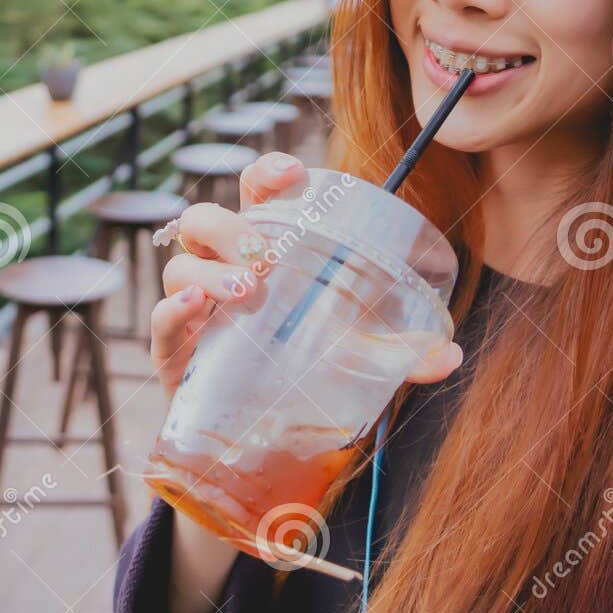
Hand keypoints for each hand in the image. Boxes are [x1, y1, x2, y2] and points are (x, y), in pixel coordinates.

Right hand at [150, 151, 465, 399]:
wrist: (256, 438)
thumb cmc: (300, 371)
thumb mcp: (354, 355)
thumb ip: (400, 352)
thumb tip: (451, 355)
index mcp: (262, 248)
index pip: (254, 193)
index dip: (267, 173)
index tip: (292, 174)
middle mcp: (220, 267)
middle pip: (206, 219)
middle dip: (232, 225)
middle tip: (266, 254)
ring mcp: (192, 306)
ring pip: (182, 262)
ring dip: (211, 269)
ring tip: (247, 290)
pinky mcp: (173, 349)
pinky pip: (161, 316)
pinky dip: (174, 306)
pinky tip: (197, 305)